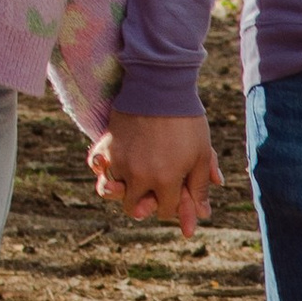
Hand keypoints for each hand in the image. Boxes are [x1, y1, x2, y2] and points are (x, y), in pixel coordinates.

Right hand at [92, 108, 220, 237]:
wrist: (161, 85)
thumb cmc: (186, 120)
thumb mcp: (201, 154)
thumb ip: (200, 186)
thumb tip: (204, 214)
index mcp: (166, 181)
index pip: (165, 211)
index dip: (173, 206)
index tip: (176, 194)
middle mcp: (139, 176)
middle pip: (134, 208)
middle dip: (145, 204)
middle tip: (152, 195)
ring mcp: (120, 162)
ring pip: (112, 191)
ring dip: (122, 191)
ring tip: (131, 183)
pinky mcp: (107, 146)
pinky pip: (97, 166)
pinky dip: (103, 168)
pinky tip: (113, 166)